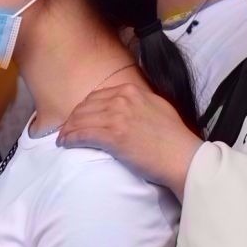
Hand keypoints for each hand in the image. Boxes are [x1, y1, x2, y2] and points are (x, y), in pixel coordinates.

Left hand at [58, 79, 200, 196]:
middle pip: (86, 106)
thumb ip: (139, 102)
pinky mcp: (112, 136)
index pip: (97, 95)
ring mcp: (116, 117)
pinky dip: (70, 138)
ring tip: (63, 137)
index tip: (79, 116)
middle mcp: (122, 99)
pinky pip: (82, 134)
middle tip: (66, 128)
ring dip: (68, 129)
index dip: (84, 107)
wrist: (183, 156)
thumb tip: (126, 105)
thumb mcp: (157, 107)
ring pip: (81, 120)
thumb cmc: (174, 138)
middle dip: (73, 118)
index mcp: (132, 90)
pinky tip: (65, 143)